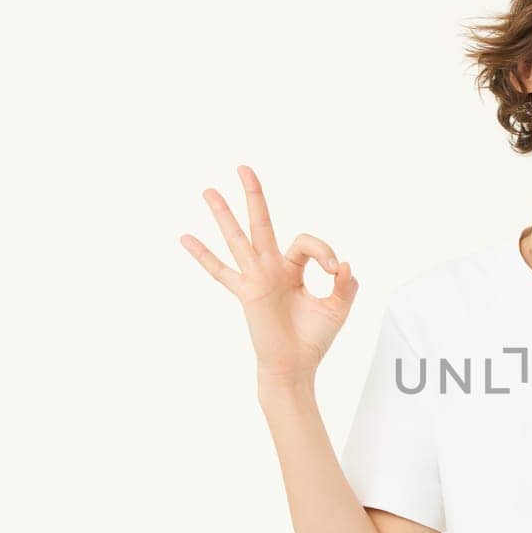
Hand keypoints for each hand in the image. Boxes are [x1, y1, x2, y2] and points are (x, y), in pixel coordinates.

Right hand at [179, 164, 358, 384]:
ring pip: (238, 238)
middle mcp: (272, 268)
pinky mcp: (247, 292)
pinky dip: (203, 255)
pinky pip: (221, 271)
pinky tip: (186, 238)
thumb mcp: (338, 307)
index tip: (335, 269)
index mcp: (293, 269)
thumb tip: (345, 264)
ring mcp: (256, 278)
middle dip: (254, 196)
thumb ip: (346, 285)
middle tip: (244, 168)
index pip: (305, 242)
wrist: (296, 364)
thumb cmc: (314, 338)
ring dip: (224, 214)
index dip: (323, 249)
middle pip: (261, 223)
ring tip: (209, 190)